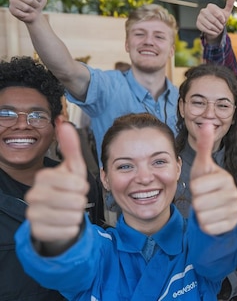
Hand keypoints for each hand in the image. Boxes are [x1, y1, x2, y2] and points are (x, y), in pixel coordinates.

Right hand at [9, 0, 47, 23]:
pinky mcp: (11, 9)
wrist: (36, 13)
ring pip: (24, 6)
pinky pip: (20, 13)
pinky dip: (26, 14)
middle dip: (35, 4)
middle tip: (35, 4)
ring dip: (31, 10)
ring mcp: (12, 1)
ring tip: (31, 9)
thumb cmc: (38, 0)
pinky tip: (26, 13)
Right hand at [26, 120, 88, 243]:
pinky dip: (72, 228)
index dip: (82, 187)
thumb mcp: (72, 168)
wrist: (56, 214)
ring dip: (77, 215)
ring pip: (73, 217)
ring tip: (68, 210)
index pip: (76, 184)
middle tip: (72, 199)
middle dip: (80, 201)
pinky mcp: (38, 231)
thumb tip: (64, 124)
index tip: (76, 186)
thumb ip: (70, 147)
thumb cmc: (66, 189)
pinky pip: (68, 231)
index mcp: (43, 177)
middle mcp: (34, 195)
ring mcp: (33, 214)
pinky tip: (64, 222)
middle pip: (76, 201)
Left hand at [190, 122, 236, 234]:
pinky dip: (205, 225)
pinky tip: (211, 218)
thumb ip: (204, 145)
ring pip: (203, 216)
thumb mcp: (202, 165)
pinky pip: (208, 228)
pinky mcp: (232, 224)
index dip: (193, 188)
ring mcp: (235, 210)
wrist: (215, 205)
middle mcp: (234, 193)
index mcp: (226, 178)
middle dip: (196, 202)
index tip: (201, 186)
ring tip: (206, 207)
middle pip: (199, 203)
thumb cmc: (206, 183)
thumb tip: (207, 123)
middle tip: (203, 198)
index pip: (196, 187)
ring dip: (200, 214)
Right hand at [196, 0, 235, 42]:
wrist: (215, 27)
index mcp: (210, 6)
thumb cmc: (221, 18)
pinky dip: (212, 33)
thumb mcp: (226, 12)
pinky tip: (214, 32)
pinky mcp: (197, 24)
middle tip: (221, 27)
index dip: (222, 20)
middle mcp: (203, 10)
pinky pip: (205, 30)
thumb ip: (230, 3)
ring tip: (218, 29)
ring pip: (209, 26)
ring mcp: (199, 17)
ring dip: (216, 30)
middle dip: (219, 26)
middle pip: (213, 21)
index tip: (223, 21)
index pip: (218, 14)